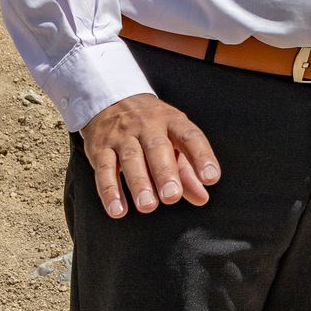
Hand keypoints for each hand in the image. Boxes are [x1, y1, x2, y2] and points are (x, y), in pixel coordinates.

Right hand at [78, 93, 220, 217]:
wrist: (110, 100)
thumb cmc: (151, 129)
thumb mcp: (173, 141)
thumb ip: (188, 172)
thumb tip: (202, 198)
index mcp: (172, 121)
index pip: (190, 136)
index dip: (202, 156)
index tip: (211, 177)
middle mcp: (147, 125)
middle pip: (157, 147)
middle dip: (165, 173)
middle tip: (172, 197)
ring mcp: (122, 135)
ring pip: (130, 158)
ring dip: (139, 183)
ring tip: (148, 206)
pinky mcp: (100, 148)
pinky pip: (103, 170)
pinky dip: (110, 191)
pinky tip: (118, 210)